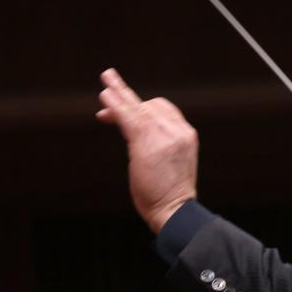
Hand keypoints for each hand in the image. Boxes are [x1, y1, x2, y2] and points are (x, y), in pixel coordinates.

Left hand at [96, 68, 197, 232]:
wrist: (175, 210)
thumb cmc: (169, 193)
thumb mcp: (170, 164)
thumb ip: (159, 145)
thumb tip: (137, 137)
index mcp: (186, 135)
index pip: (164, 110)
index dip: (143, 106)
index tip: (124, 110)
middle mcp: (179, 131)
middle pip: (151, 106)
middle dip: (127, 102)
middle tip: (106, 95)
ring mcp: (165, 135)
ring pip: (138, 109)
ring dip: (119, 95)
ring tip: (105, 81)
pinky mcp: (148, 141)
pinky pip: (129, 117)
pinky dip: (116, 105)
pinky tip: (105, 95)